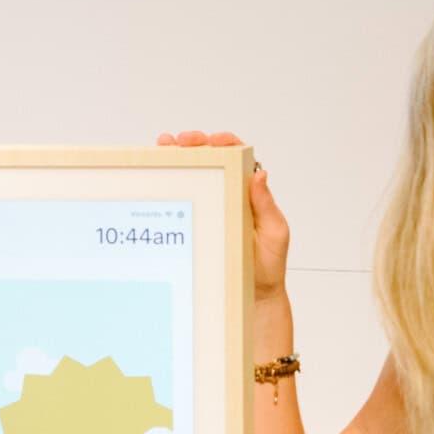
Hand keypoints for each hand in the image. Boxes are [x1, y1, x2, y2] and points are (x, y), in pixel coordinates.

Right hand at [156, 129, 289, 300]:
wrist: (253, 293)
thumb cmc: (268, 264)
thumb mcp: (273, 233)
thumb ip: (265, 205)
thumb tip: (260, 174)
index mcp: (249, 192)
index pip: (238, 158)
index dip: (225, 144)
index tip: (213, 141)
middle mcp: (230, 194)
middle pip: (211, 160)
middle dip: (195, 145)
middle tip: (180, 142)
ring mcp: (213, 206)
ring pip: (194, 175)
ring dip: (178, 158)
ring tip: (164, 148)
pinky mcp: (199, 220)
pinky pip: (185, 199)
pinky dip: (171, 183)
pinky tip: (160, 174)